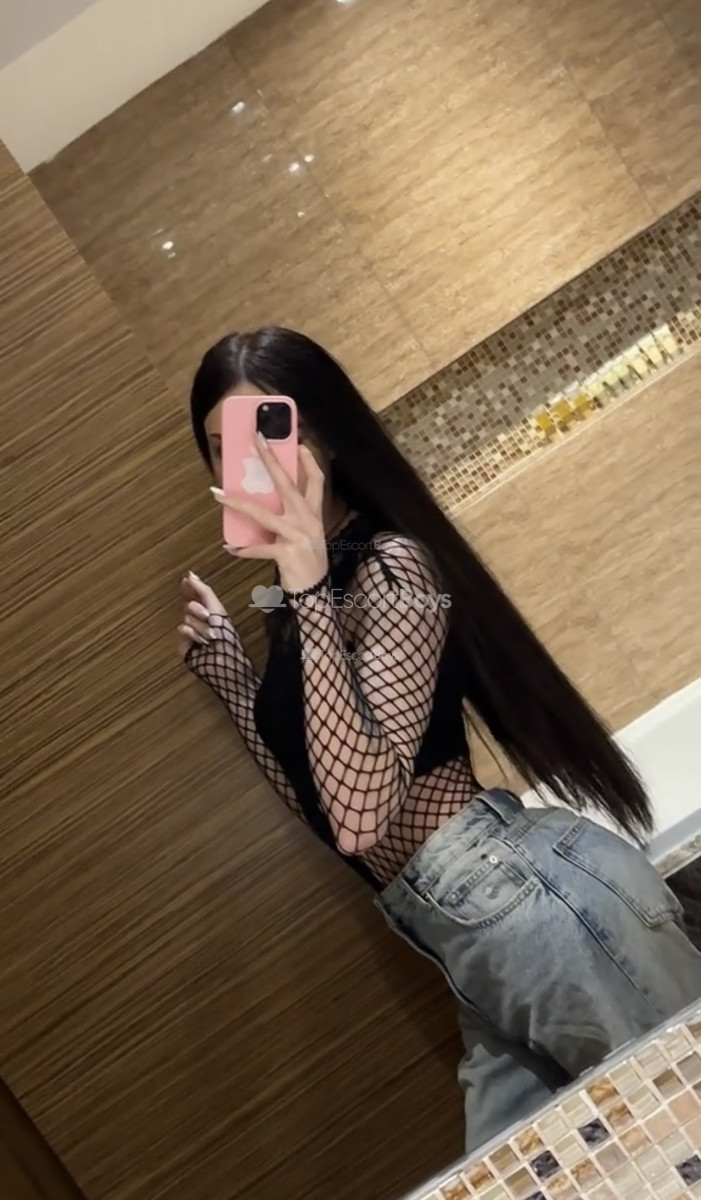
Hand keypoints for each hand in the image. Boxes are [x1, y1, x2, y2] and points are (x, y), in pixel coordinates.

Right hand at [177, 571, 227, 657]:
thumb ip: (203, 590)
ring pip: (186, 617)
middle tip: (208, 617)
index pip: (194, 594)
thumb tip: (190, 574)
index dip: (190, 587)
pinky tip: (200, 641)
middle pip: (190, 605)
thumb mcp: (216, 607)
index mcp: (209, 609)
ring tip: (210, 636)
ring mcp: (190, 630)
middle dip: (199, 610)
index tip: (186, 580)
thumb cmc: (224, 634)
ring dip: (200, 626)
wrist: (221, 656)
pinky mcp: (183, 641)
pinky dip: (192, 634)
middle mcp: (199, 619)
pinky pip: (181, 629)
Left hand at [212, 433, 327, 592]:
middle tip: (258, 441)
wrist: (315, 593)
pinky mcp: (286, 554)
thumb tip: (268, 503)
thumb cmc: (308, 563)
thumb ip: (294, 518)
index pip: (316, 482)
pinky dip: (242, 550)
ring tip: (218, 494)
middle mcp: (308, 521)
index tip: (299, 443)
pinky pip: (258, 549)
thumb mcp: (308, 536)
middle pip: (288, 485)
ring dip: (237, 504)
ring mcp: (297, 536)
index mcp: (314, 515)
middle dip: (272, 461)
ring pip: (263, 515)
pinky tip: (230, 548)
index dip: (309, 462)